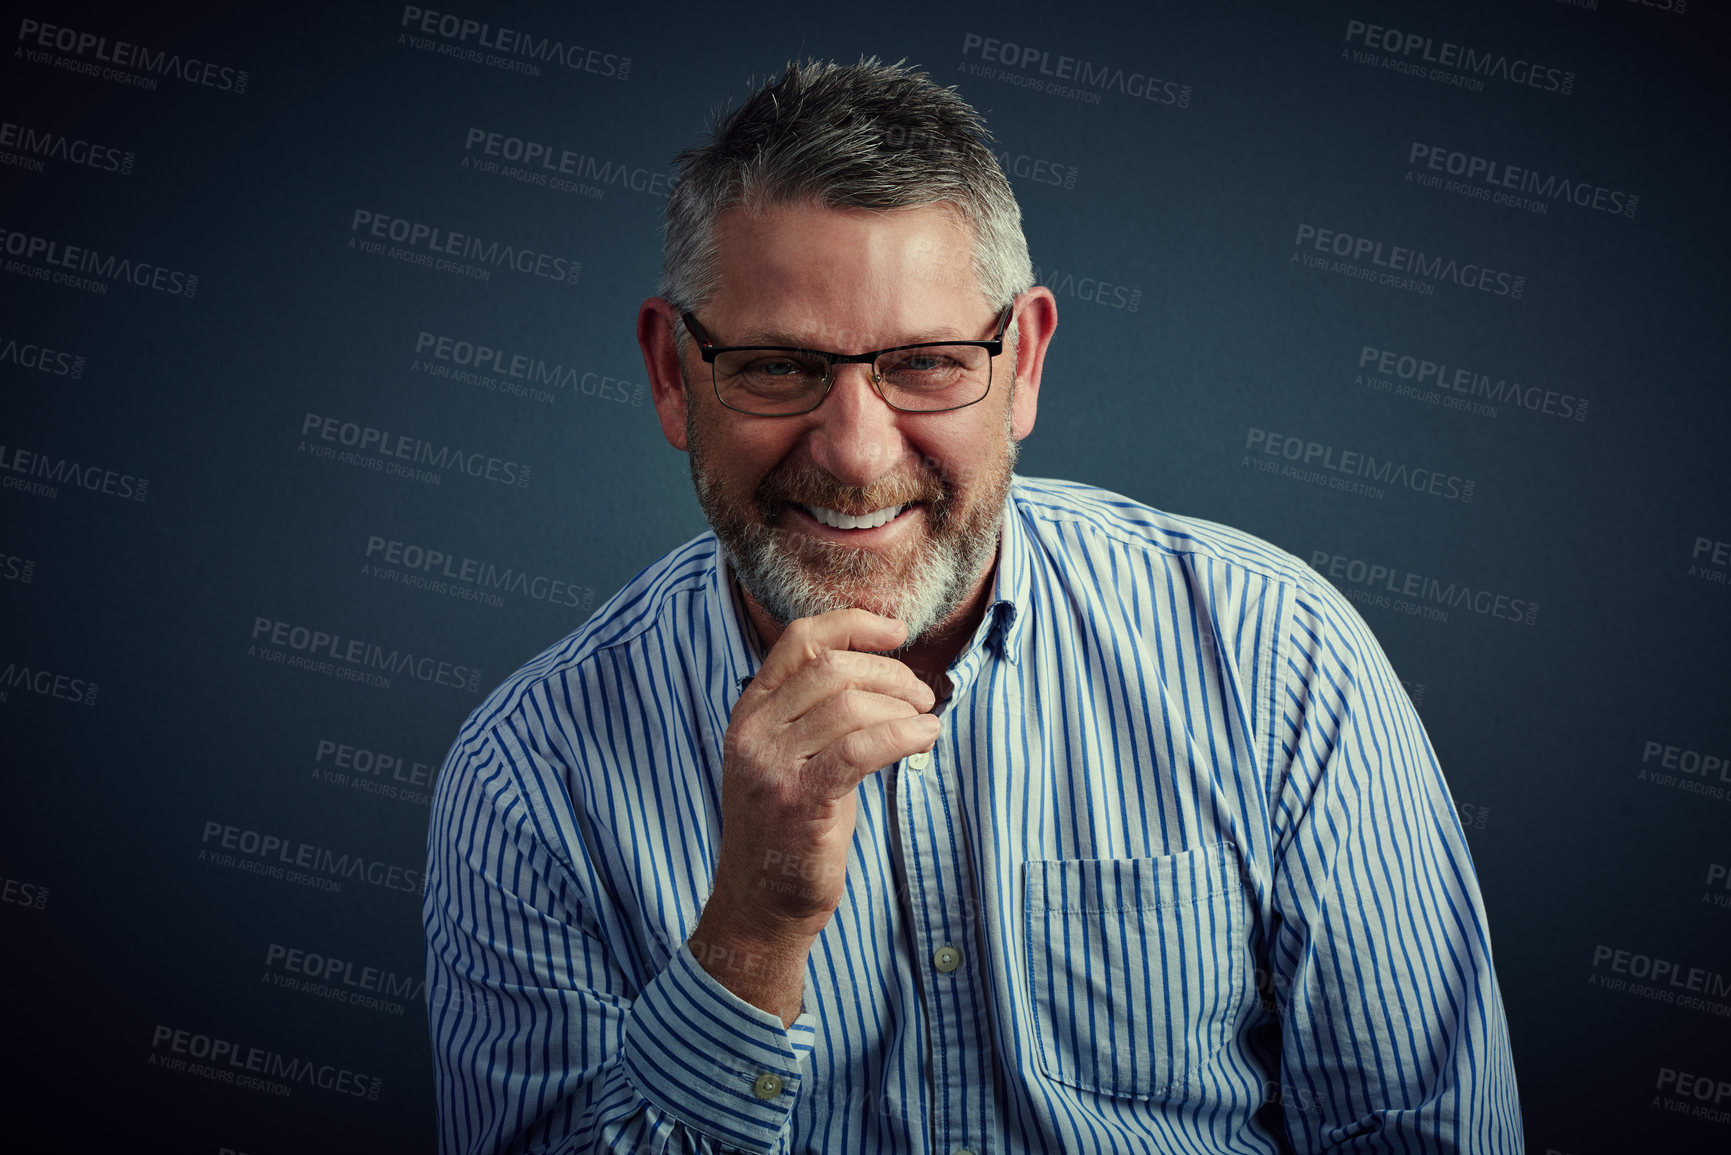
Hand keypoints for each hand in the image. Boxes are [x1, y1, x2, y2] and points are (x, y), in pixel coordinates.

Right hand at [688, 609, 938, 1021]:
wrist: (761, 905)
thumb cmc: (790, 828)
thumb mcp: (790, 756)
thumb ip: (818, 711)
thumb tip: (885, 667)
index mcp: (750, 712)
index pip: (800, 640)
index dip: (853, 625)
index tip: (896, 631)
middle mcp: (753, 732)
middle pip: (834, 668)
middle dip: (892, 674)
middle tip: (923, 696)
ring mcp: (771, 767)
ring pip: (852, 705)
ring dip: (904, 708)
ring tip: (926, 724)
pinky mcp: (800, 802)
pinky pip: (862, 748)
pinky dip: (904, 735)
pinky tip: (924, 740)